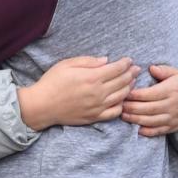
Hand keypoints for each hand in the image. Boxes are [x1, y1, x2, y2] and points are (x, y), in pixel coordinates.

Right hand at [18, 57, 140, 130]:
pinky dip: (121, 105)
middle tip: (136, 69)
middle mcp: (98, 92)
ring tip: (131, 82)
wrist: (42, 106)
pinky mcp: (95, 117)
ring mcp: (98, 106)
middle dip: (131, 74)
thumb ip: (88, 61)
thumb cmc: (52, 82)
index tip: (129, 60)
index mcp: (92, 77)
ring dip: (129, 87)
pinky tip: (121, 99)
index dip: (125, 63)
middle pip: (122, 82)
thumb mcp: (67, 64)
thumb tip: (106, 60)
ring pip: (121, 96)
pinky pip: (115, 112)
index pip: (116, 69)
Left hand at [121, 65, 177, 136]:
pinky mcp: (171, 128)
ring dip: (136, 119)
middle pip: (149, 108)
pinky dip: (147, 132)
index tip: (125, 92)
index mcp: (172, 90)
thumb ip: (164, 70)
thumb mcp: (177, 74)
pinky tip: (136, 129)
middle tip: (120, 105)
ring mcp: (172, 118)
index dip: (137, 94)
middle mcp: (172, 105)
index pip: (152, 94)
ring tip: (123, 115)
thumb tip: (151, 68)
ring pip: (151, 121)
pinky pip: (158, 131)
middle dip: (132, 107)